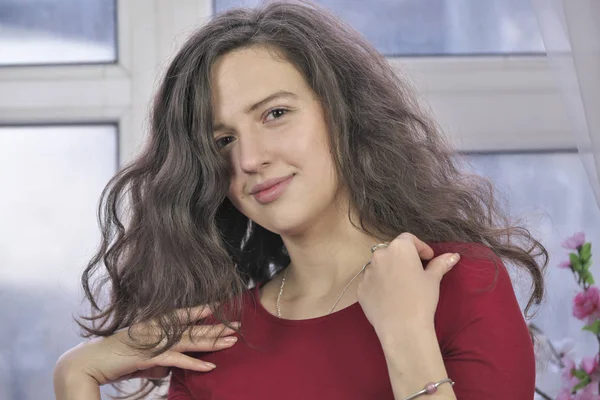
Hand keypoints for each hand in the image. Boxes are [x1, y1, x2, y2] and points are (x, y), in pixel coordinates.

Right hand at [54, 305, 238, 385]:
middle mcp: (157, 329)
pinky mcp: (150, 357)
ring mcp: (154, 342)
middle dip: (217, 327)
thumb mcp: (140, 360)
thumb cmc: (113, 359)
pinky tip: (211, 366)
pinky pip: (177, 361)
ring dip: (213, 341)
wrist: (87, 363)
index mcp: (155, 324)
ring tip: (233, 341)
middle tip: (239, 325)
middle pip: (193, 328)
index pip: (184, 315)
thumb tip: (165, 372)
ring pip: (190, 340)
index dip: (203, 310)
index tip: (222, 306)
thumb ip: (156, 363)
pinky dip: (195, 364)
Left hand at [357, 232, 459, 334]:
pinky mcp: (361, 288)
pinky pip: (372, 281)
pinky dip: (380, 285)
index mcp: (398, 248)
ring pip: (380, 266)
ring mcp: (367, 272)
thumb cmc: (421, 299)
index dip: (420, 247)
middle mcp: (379, 255)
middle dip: (404, 258)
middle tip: (416, 272)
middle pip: (393, 251)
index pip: (409, 239)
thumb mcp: (433, 280)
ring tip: (402, 287)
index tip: (428, 258)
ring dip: (390, 271)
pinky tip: (390, 297)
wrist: (402, 327)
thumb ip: (440, 264)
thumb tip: (453, 255)